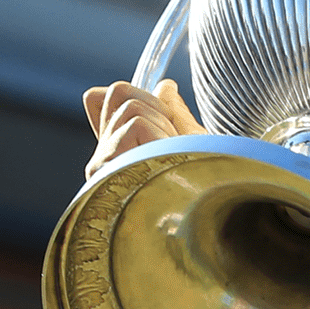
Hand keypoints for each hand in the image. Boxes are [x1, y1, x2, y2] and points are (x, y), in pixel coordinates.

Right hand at [81, 79, 204, 180]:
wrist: (211, 222)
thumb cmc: (207, 190)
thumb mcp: (195, 145)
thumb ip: (173, 114)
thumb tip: (164, 86)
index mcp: (121, 154)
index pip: (98, 100)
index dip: (127, 93)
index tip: (162, 111)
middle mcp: (105, 161)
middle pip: (118, 92)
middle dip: (157, 106)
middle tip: (176, 144)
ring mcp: (102, 166)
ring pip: (130, 106)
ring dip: (164, 127)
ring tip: (174, 160)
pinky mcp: (105, 169)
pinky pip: (136, 125)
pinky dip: (162, 139)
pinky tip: (167, 166)